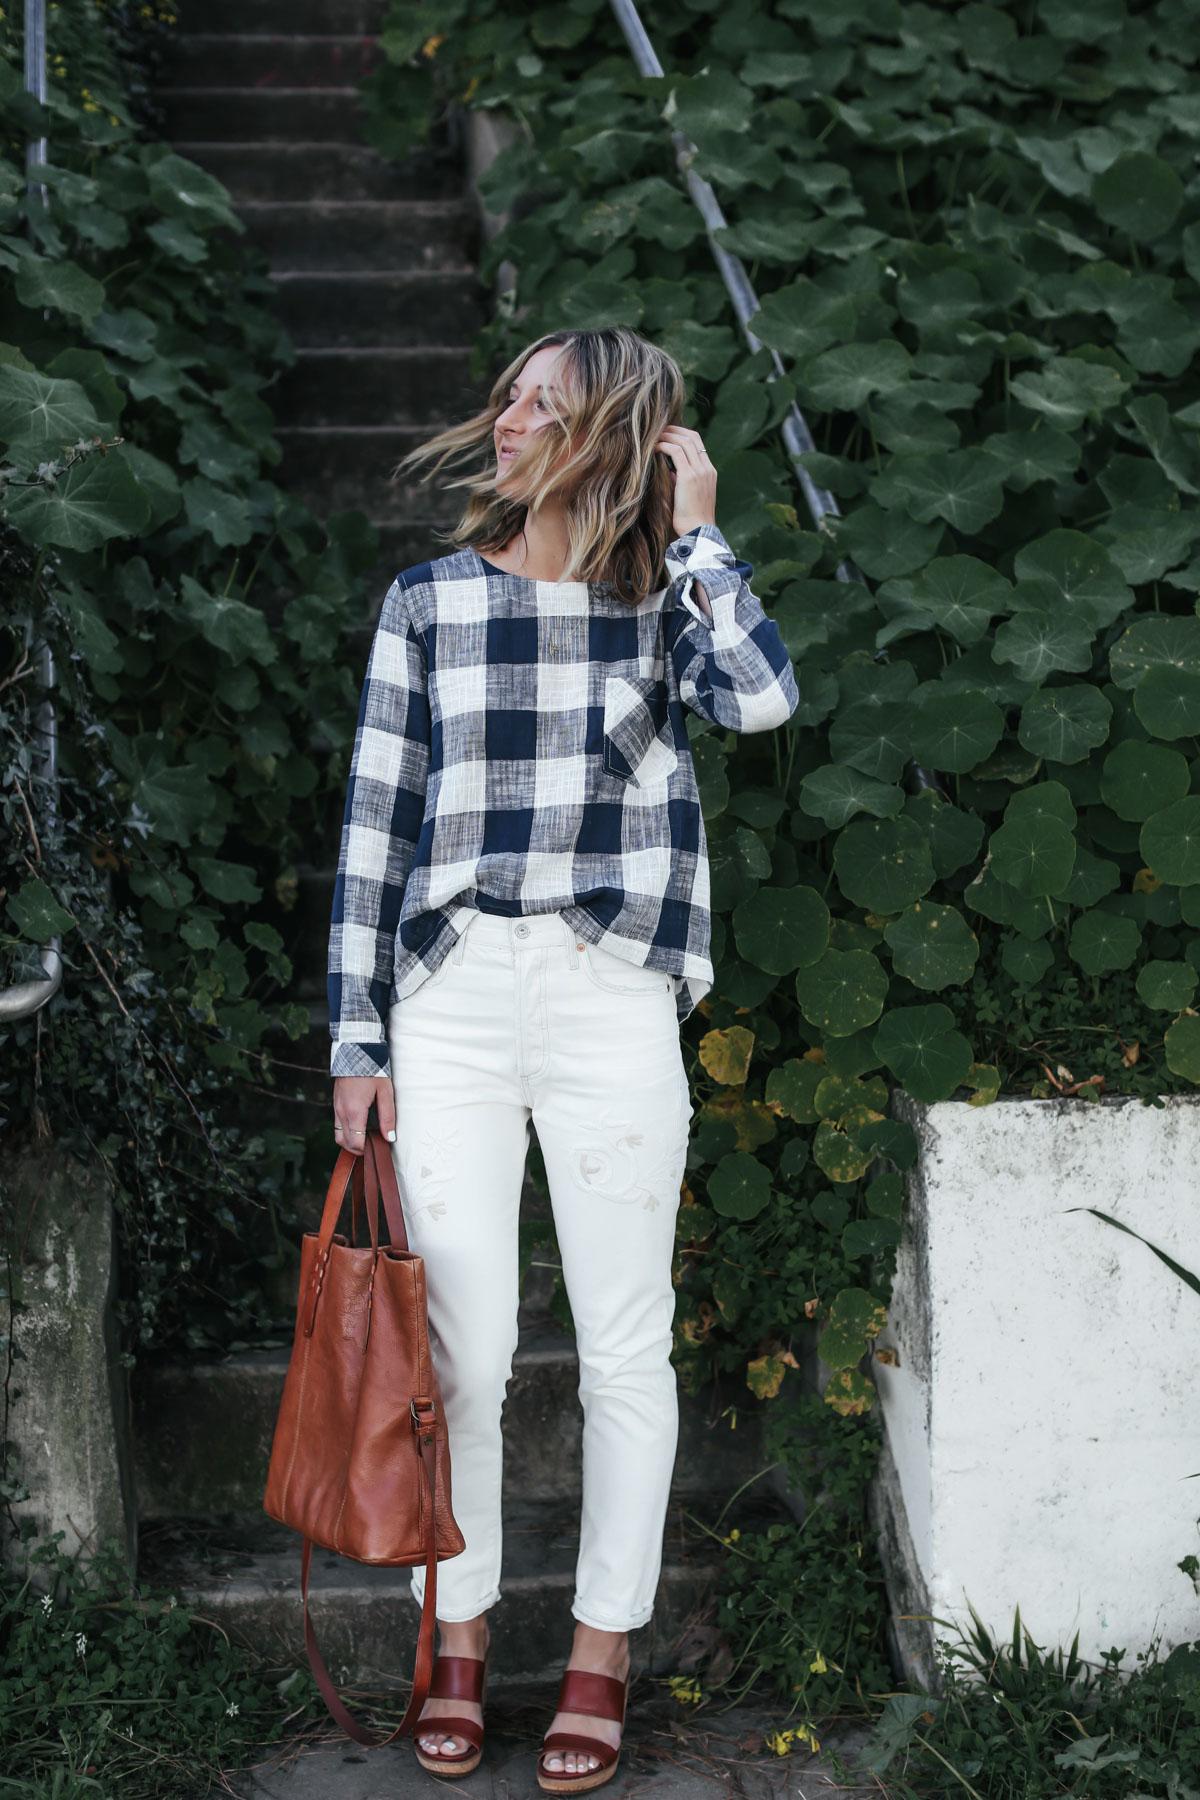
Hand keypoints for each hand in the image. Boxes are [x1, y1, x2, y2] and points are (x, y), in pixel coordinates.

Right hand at [332, 1075, 395, 1156]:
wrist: (356, 1051)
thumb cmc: (372, 1070)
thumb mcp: (385, 1092)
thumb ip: (387, 1117)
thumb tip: (389, 1137)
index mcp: (354, 1111)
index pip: (356, 1142)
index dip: (366, 1150)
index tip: (377, 1148)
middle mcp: (342, 1112)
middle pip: (345, 1143)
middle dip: (358, 1150)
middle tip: (373, 1148)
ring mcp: (336, 1108)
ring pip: (338, 1136)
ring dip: (350, 1143)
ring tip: (366, 1141)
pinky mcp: (335, 1103)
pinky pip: (337, 1125)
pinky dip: (346, 1133)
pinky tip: (358, 1130)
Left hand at [655, 425, 716, 539]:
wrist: (698, 532)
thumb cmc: (691, 519)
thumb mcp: (688, 495)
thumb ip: (682, 480)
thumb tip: (670, 471)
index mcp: (709, 472)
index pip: (698, 443)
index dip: (682, 434)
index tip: (667, 434)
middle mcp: (707, 468)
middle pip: (692, 436)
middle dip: (674, 429)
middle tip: (658, 429)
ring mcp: (700, 471)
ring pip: (684, 441)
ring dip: (667, 435)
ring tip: (654, 437)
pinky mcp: (689, 476)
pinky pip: (676, 452)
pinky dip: (664, 446)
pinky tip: (654, 448)